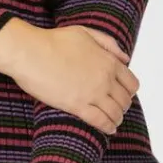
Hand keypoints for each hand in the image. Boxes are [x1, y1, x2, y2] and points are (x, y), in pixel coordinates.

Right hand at [0, 19, 139, 134]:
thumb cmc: (53, 41)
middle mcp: (105, 79)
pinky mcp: (77, 106)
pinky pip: (100, 121)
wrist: (31, 52)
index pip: (131, 83)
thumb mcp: (86, 33)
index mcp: (109, 61)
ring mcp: (93, 93)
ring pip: (115, 112)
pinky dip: (107, 127)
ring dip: (116, 118)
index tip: (122, 95)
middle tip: (115, 109)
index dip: (129, 92)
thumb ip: (108, 44)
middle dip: (122, 106)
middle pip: (124, 100)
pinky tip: (108, 129)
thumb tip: (125, 59)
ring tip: (113, 121)